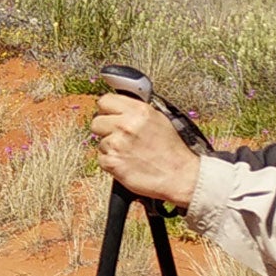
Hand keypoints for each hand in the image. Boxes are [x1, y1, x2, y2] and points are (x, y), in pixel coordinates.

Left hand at [90, 93, 200, 208]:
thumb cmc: (171, 150)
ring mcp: (117, 144)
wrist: (179, 175)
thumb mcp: (159, 119)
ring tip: (129, 153)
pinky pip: (101, 159)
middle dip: (105, 129)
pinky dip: (111, 163)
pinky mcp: (112, 162)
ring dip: (110, 148)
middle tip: (117, 137)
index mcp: (139, 111)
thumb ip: (137, 111)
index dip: (106, 110)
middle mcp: (126, 125)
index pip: (105, 101)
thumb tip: (120, 108)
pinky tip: (126, 163)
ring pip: (100, 142)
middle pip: (96, 122)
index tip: (109, 115)